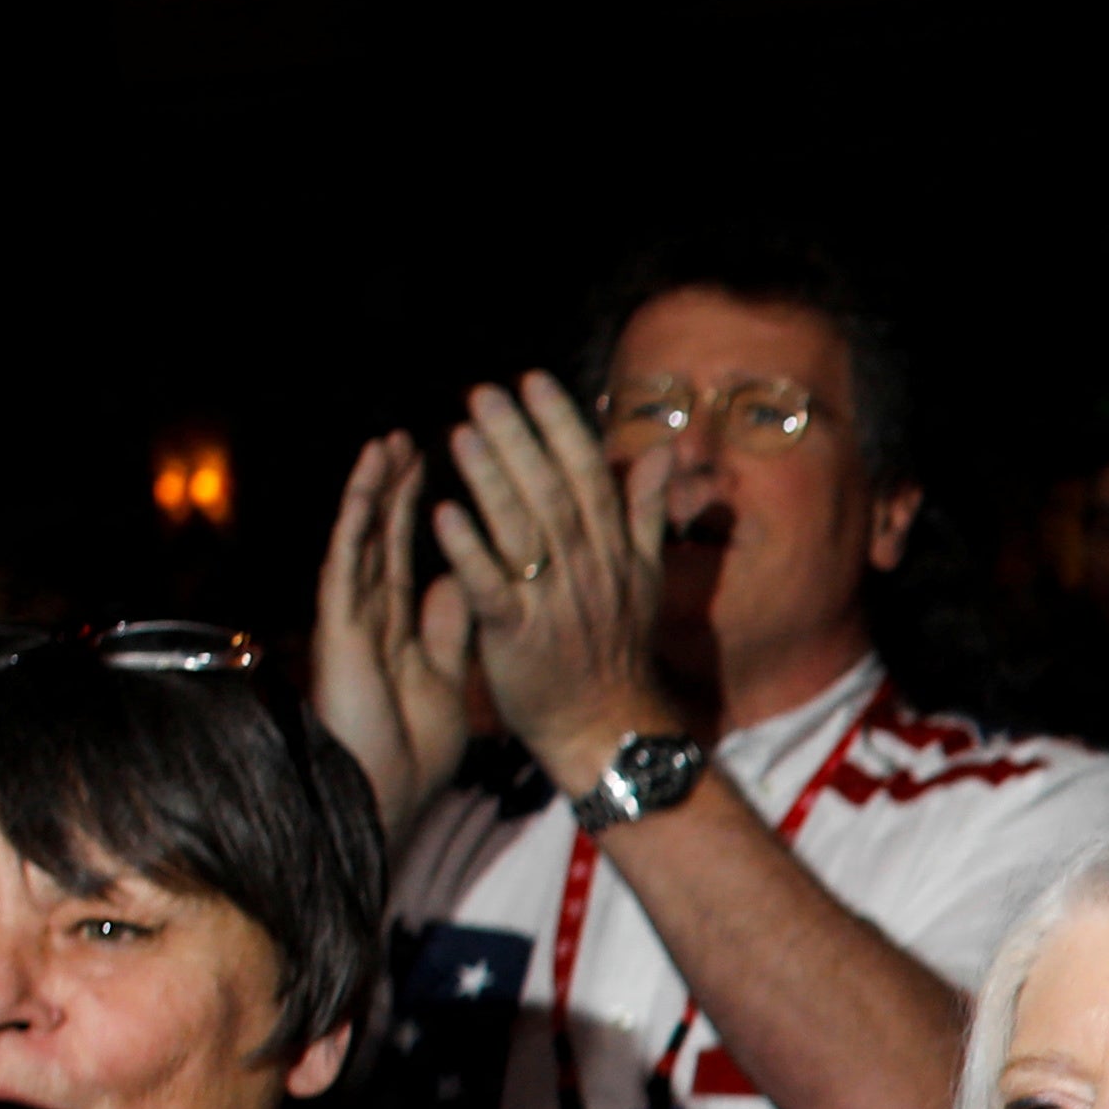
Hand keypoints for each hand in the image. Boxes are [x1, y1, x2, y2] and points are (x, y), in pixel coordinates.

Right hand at [312, 427, 495, 828]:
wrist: (388, 795)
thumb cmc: (414, 751)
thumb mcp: (448, 678)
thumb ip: (451, 627)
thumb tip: (462, 578)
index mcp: (396, 625)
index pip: (406, 552)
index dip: (416, 508)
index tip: (435, 462)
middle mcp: (370, 615)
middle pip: (382, 537)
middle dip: (394, 487)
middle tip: (409, 437)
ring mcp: (352, 619)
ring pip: (363, 540)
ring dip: (373, 491)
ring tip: (387, 443)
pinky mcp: (340, 629)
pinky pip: (350, 565)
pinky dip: (359, 523)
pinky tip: (366, 487)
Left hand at [434, 375, 682, 789]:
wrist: (609, 727)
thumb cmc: (617, 650)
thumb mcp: (645, 576)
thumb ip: (647, 510)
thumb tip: (665, 451)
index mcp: (614, 549)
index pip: (588, 473)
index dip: (560, 426)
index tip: (533, 381)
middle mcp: (587, 568)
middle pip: (551, 491)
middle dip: (519, 438)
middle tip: (484, 393)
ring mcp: (554, 601)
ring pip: (522, 530)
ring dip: (491, 480)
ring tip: (460, 433)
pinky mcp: (519, 636)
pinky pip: (492, 587)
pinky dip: (469, 552)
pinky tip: (443, 516)